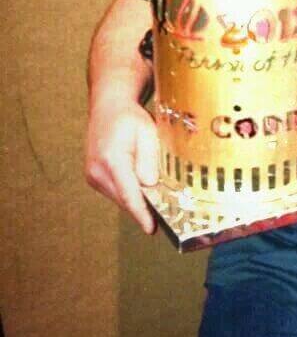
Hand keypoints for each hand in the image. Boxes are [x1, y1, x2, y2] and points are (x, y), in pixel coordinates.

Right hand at [85, 96, 159, 233]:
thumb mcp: (147, 132)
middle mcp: (97, 171)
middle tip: (165, 216)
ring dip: (136, 200)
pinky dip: (128, 193)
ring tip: (155, 200)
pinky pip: (115, 192)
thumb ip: (148, 158)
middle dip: (143, 209)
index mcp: (111, 160)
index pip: (129, 194)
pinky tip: (141, 187)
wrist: (108, 107)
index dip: (141, 214)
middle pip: (124, 200)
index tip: (151, 229)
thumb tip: (149, 184)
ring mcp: (92, 175)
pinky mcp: (93, 178)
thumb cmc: (129, 118)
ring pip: (119, 198)